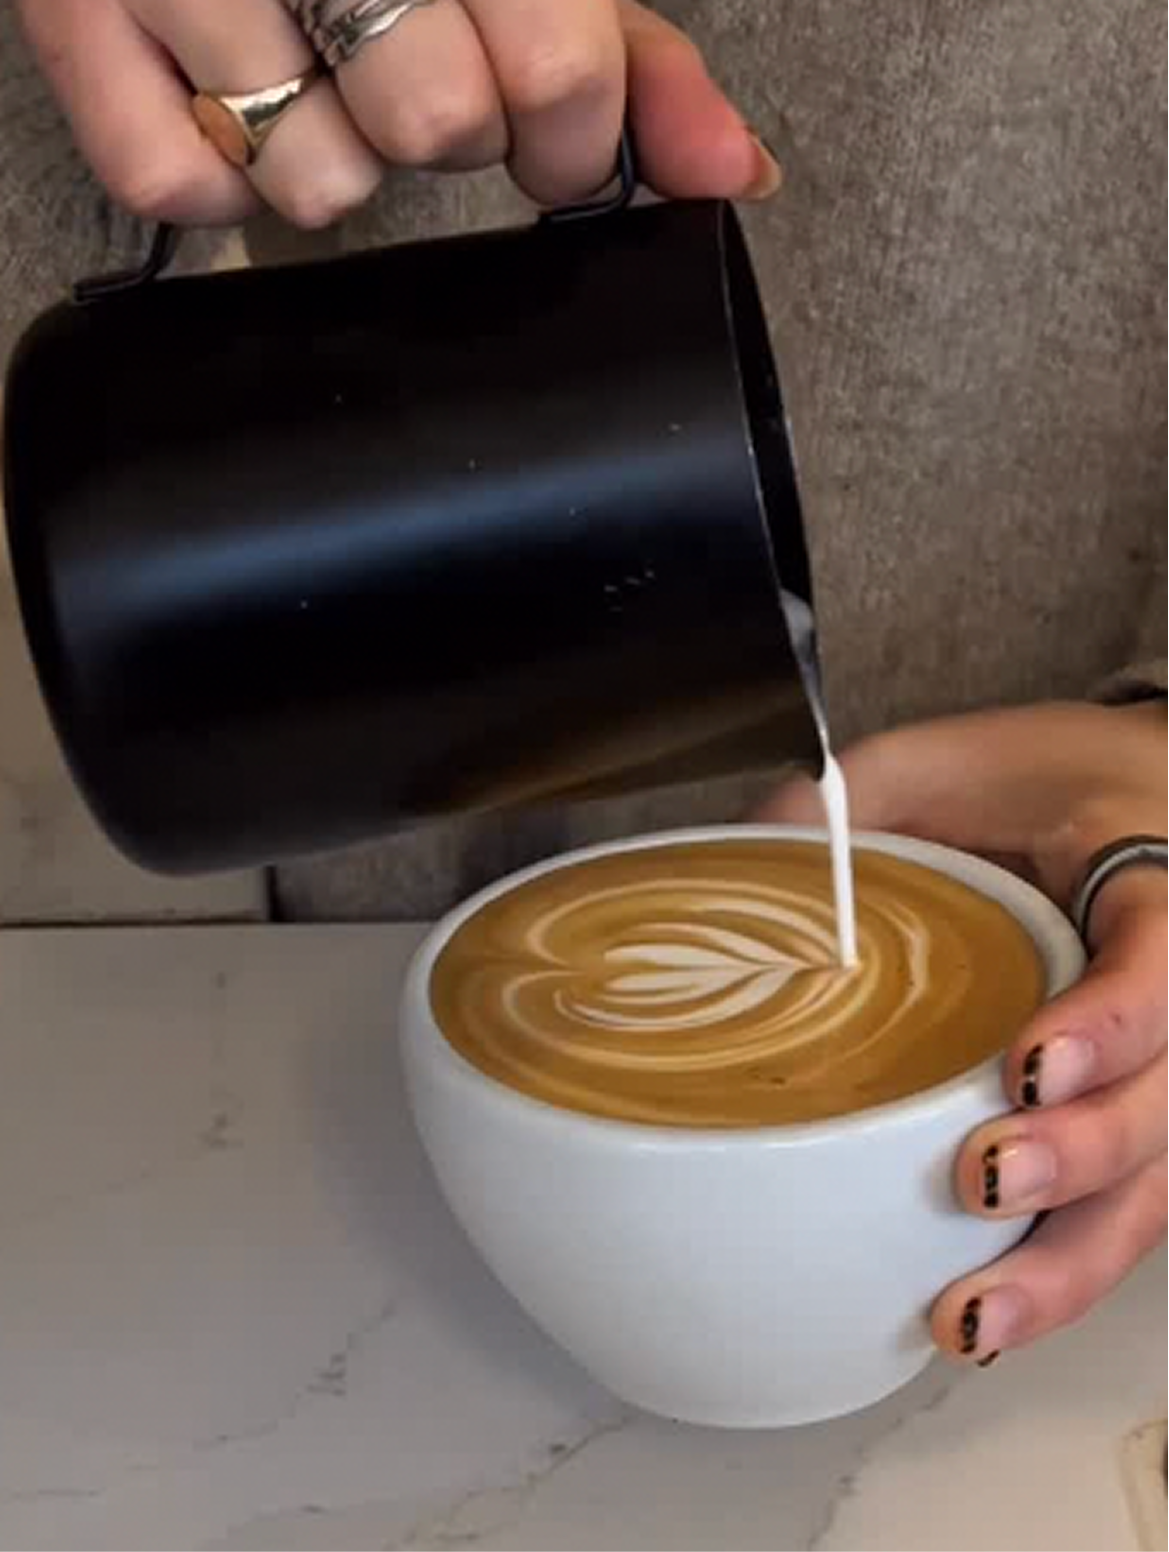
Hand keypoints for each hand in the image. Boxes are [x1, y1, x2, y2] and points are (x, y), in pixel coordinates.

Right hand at [17, 0, 778, 227]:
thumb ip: (634, 58)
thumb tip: (733, 176)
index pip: (558, 69)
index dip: (571, 133)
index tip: (553, 135)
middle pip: (437, 126)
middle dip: (449, 132)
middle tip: (421, 87)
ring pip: (317, 181)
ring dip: (335, 162)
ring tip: (313, 79)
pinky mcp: (76, 18)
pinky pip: (184, 193)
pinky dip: (220, 185)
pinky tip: (236, 106)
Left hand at [761, 700, 1166, 1361]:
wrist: (1127, 802)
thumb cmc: (1047, 782)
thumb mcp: (955, 758)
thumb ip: (863, 796)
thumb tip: (752, 846)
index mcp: (1155, 887)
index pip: (1162, 966)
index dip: (1110, 1023)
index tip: (1027, 1064)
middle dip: (1084, 1159)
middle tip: (985, 1184)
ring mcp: (1162, 1071)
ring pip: (1155, 1189)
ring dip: (1069, 1263)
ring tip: (973, 1316)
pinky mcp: (1128, 1124)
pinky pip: (1119, 1214)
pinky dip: (1059, 1275)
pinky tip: (986, 1318)